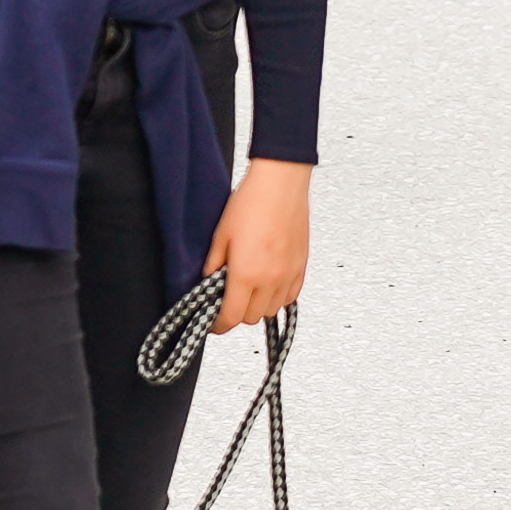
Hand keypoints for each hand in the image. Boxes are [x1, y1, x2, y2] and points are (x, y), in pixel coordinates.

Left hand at [204, 162, 309, 331]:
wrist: (280, 184)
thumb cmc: (251, 203)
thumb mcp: (221, 235)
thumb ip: (213, 264)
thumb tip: (209, 281)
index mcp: (246, 274)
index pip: (231, 316)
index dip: (219, 326)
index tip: (214, 324)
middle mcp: (270, 280)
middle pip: (252, 317)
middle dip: (237, 313)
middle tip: (228, 299)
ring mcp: (288, 275)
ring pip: (272, 310)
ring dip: (258, 307)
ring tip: (249, 290)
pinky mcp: (301, 267)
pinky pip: (290, 297)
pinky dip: (278, 298)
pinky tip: (269, 284)